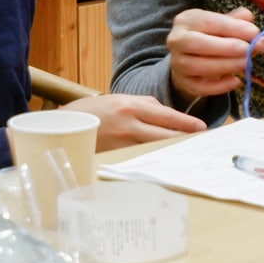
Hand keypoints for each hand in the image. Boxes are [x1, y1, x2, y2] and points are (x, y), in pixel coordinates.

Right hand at [66, 94, 205, 151]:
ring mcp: (121, 144)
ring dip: (170, 151)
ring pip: (155, 149)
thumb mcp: (119, 100)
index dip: (186, 124)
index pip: (167, 115)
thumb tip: (168, 117)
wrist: (62, 126)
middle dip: (183, 140)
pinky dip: (152, 159)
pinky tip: (161, 162)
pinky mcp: (114, 158)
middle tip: (199, 143)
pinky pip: (140, 159)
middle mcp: (128, 124)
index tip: (201, 128)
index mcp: (130, 105)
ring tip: (185, 153)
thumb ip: (144, 107)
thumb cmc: (93, 111)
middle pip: (165, 135)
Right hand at [167, 6, 259, 103]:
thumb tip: (248, 17)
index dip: (231, 27)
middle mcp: (176, 39)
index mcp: (186, 20)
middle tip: (247, 50)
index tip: (253, 32)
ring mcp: (176, 62)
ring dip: (223, 66)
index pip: (207, 21)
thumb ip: (236, 20)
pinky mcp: (182, 82)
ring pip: (195, 66)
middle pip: (195, 43)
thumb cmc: (211, 36)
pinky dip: (218, 86)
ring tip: (245, 64)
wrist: (193, 57)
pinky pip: (198, 87)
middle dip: (224, 47)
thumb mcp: (222, 23)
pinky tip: (236, 81)